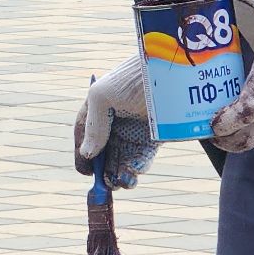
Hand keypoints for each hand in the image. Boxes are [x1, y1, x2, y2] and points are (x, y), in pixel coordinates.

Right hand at [75, 55, 157, 188]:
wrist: (171, 72)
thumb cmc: (133, 77)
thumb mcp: (103, 96)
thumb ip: (93, 126)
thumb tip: (87, 153)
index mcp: (98, 108)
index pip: (84, 135)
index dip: (82, 154)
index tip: (85, 171)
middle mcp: (115, 121)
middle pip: (103, 151)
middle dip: (103, 169)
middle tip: (106, 183)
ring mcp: (135, 129)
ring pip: (122, 158)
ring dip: (120, 173)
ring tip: (121, 182)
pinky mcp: (155, 137)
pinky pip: (142, 158)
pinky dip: (137, 169)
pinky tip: (133, 174)